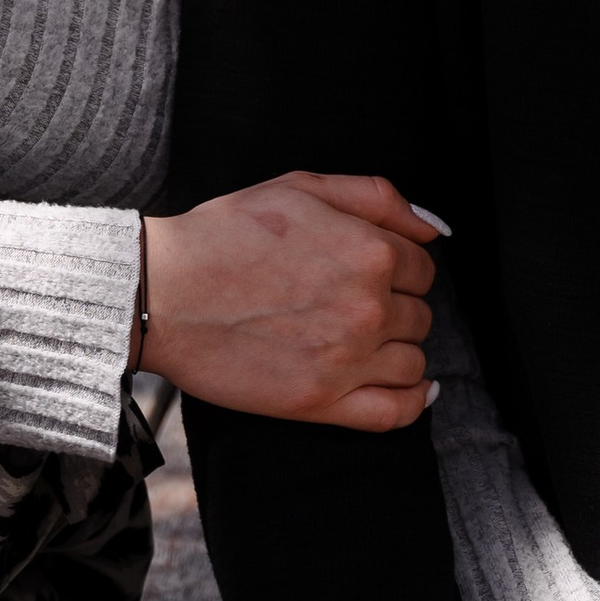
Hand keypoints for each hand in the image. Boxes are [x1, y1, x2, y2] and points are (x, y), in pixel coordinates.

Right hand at [147, 173, 438, 429]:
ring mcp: (346, 361)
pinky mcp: (319, 403)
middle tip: (352, 303)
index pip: (422, 269)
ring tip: (366, 341)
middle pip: (420, 316)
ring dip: (399, 350)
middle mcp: (367, 309)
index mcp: (369, 253)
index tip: (370, 272)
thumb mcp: (303, 186)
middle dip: (396, 307)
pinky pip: (395, 413)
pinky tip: (415, 391)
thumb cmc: (226, 232)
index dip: (399, 268)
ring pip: (413, 363)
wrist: (163, 291)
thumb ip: (379, 198)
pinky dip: (413, 402)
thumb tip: (435, 229)